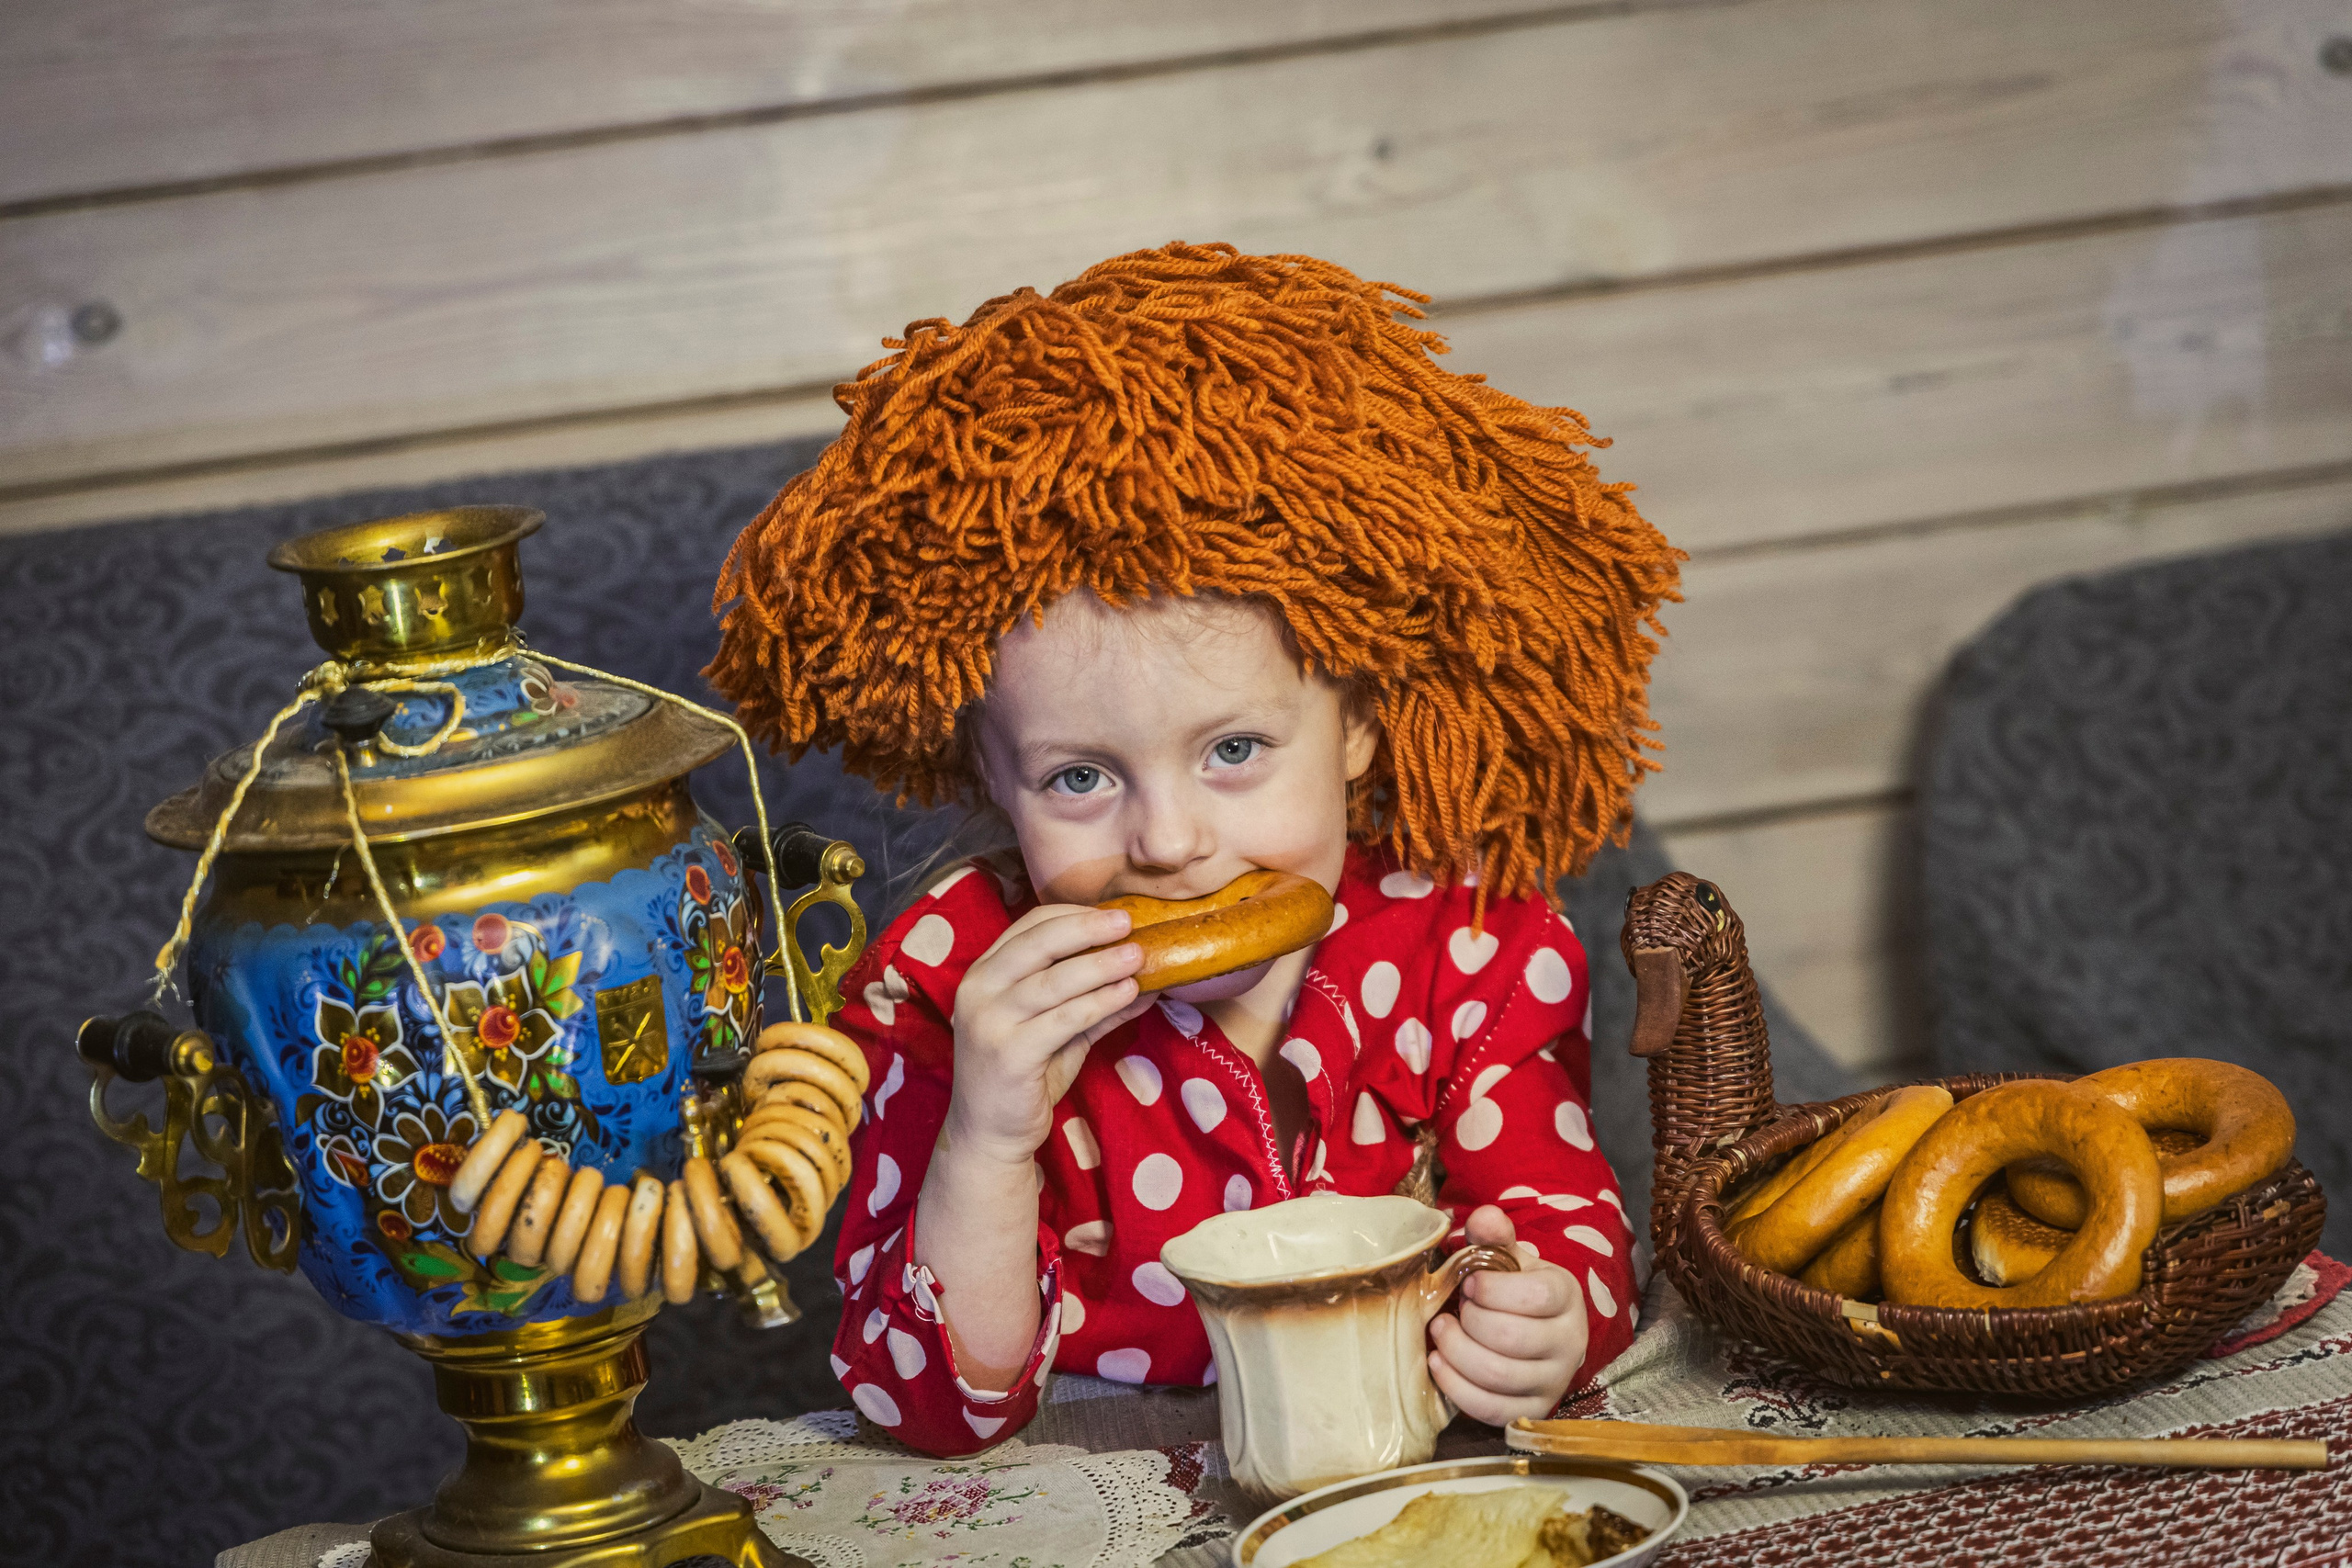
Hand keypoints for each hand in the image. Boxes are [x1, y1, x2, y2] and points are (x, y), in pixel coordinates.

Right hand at [944, 903, 1151, 1167]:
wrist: (989, 1133)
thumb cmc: (1024, 1076)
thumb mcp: (1060, 1030)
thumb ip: (1094, 1000)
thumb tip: (1145, 974)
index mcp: (985, 973)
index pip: (1029, 926)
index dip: (1074, 915)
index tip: (1113, 914)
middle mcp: (978, 990)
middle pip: (1039, 942)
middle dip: (1088, 928)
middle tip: (1129, 923)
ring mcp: (988, 1021)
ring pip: (1054, 980)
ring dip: (1102, 965)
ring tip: (1138, 957)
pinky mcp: (1008, 1053)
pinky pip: (1063, 1019)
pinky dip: (1100, 1002)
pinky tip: (1128, 993)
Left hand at [1427, 1205, 1588, 1424]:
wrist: (1536, 1333)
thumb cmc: (1515, 1292)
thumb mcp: (1510, 1260)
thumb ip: (1494, 1236)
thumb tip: (1483, 1217)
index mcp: (1566, 1297)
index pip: (1536, 1295)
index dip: (1492, 1289)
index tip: (1469, 1283)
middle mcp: (1569, 1342)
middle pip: (1511, 1338)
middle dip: (1469, 1320)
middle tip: (1454, 1309)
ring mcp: (1554, 1381)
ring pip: (1497, 1375)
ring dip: (1456, 1351)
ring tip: (1440, 1331)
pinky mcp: (1532, 1411)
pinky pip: (1490, 1409)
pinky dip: (1455, 1386)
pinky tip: (1439, 1362)